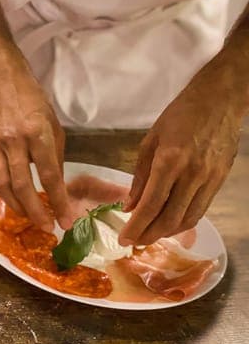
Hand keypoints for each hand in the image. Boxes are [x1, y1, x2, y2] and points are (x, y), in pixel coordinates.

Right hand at [0, 64, 72, 231]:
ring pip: (2, 186)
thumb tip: (56, 186)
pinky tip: (12, 201)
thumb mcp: (53, 125)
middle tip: (47, 228)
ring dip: (17, 207)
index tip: (67, 221)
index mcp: (37, 133)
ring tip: (31, 217)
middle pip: (22, 186)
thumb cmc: (32, 100)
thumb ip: (54, 157)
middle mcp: (13, 141)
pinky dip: (2, 194)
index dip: (59, 202)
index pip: (49, 176)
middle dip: (36, 212)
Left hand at [119, 71, 241, 245]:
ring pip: (187, 219)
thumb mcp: (150, 141)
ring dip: (166, 233)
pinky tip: (169, 224)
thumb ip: (139, 176)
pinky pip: (200, 210)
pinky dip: (183, 222)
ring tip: (148, 236)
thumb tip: (129, 206)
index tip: (123, 239)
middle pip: (169, 218)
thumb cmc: (179, 115)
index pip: (151, 204)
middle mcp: (192, 174)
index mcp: (170, 161)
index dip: (136, 226)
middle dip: (149, 235)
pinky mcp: (220, 180)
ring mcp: (209, 179)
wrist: (220, 99)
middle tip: (132, 243)